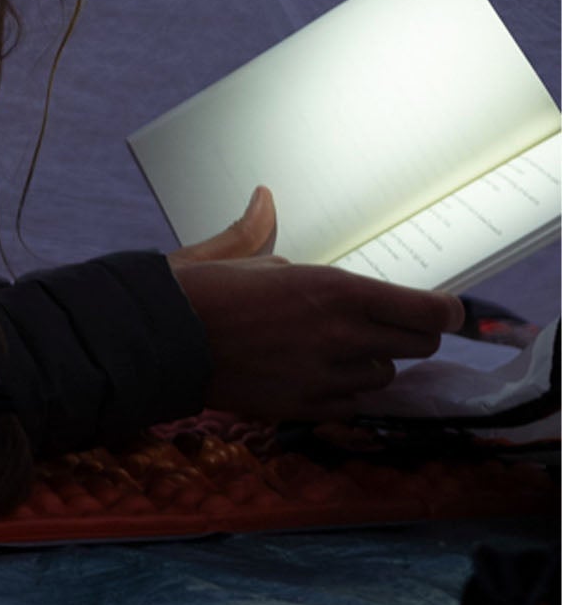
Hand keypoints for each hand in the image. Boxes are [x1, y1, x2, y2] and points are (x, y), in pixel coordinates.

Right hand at [171, 188, 460, 419]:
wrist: (161, 342)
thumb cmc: (198, 292)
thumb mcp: (239, 255)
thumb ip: (265, 232)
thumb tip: (263, 197)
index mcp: (335, 290)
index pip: (429, 311)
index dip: (444, 311)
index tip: (443, 309)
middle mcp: (343, 336)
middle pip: (419, 344)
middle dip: (408, 332)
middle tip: (384, 324)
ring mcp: (328, 377)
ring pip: (386, 374)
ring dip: (372, 361)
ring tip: (335, 348)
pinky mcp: (309, 407)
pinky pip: (354, 402)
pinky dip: (344, 389)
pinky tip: (315, 373)